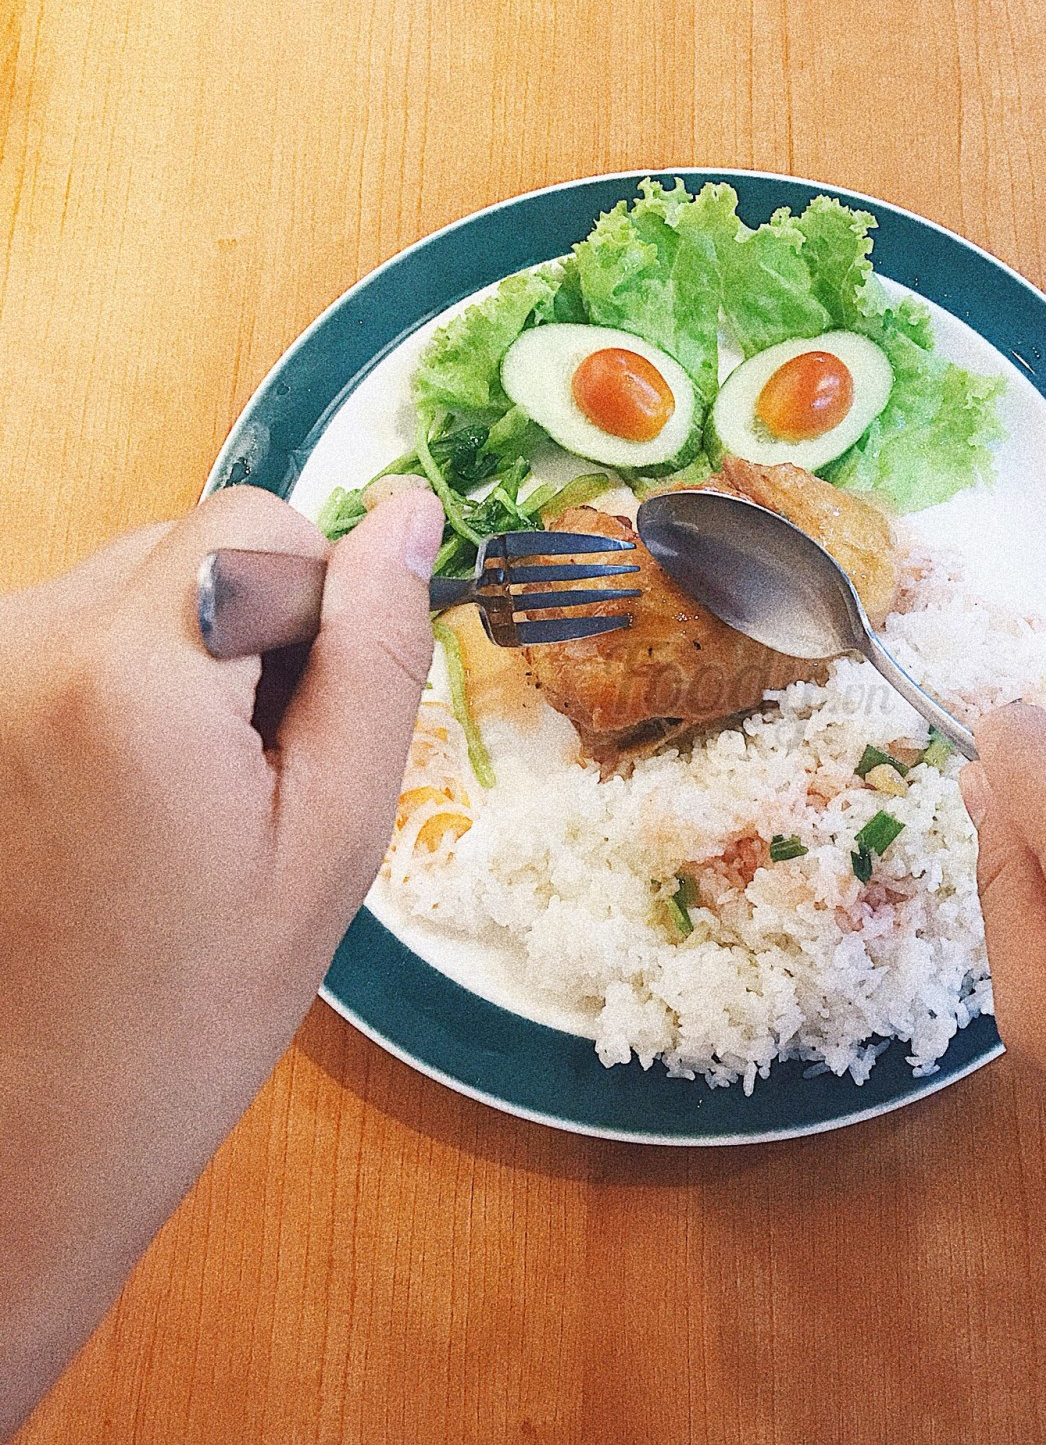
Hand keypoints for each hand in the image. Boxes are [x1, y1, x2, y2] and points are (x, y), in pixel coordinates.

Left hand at [0, 484, 443, 1436]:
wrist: (25, 1127)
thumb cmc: (200, 1003)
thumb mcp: (336, 835)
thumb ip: (378, 659)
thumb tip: (412, 512)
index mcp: (131, 671)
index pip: (261, 519)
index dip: (321, 606)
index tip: (313, 728)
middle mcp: (21, 638)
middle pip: (192, 545)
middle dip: (253, 631)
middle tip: (256, 781)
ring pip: (136, 588)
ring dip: (188, 661)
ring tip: (182, 802)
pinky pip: (74, 636)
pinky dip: (123, 686)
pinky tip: (120, 801)